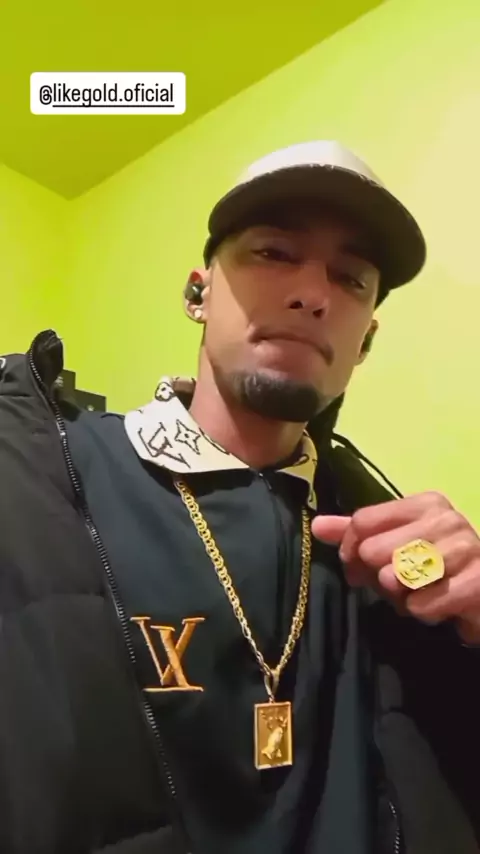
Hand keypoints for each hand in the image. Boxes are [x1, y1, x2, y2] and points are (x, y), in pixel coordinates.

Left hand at [312, 491, 479, 644]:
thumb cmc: (434, 568)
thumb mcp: (395, 545)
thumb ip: (357, 534)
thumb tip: (317, 525)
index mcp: (425, 503)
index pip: (363, 521)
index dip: (350, 550)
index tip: (357, 566)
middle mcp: (447, 519)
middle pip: (374, 550)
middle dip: (377, 577)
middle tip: (396, 585)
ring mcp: (466, 549)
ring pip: (396, 578)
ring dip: (400, 596)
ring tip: (418, 593)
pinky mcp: (477, 582)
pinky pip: (421, 605)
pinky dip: (421, 612)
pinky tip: (436, 606)